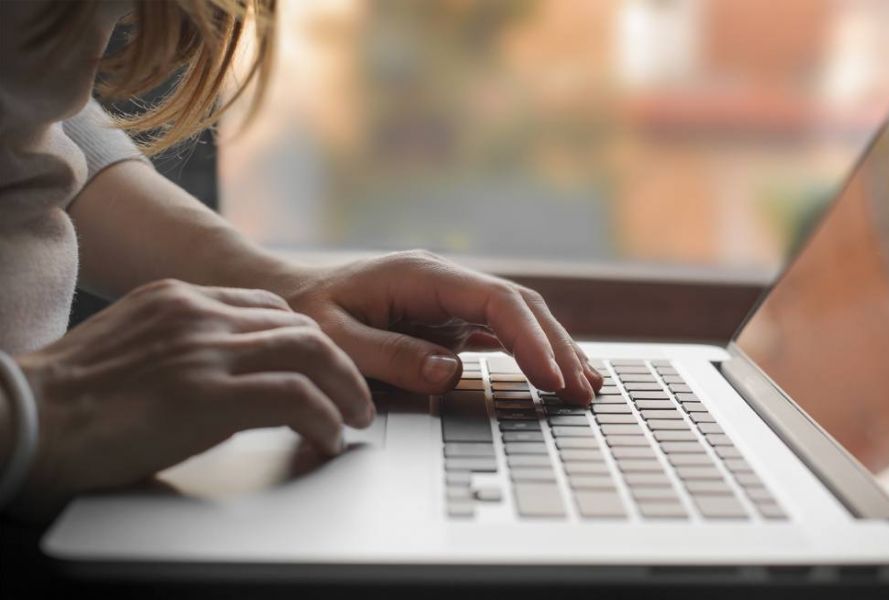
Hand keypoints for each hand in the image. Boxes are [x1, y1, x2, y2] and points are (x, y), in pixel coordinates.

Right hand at [10, 279, 371, 519]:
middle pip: (300, 326)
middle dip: (339, 363)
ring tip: (354, 418)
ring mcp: (204, 351)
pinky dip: (323, 418)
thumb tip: (216, 373)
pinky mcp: (207, 396)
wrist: (22, 419)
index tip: (323, 364)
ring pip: (310, 353)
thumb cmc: (64, 398)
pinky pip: (294, 397)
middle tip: (356, 396)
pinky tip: (326, 438)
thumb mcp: (129, 345)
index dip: (308, 338)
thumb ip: (177, 344)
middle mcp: (198, 314)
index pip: (268, 306)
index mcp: (177, 298)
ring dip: (345, 390)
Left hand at [277, 251, 602, 403]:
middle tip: (583, 392)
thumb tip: (450, 371)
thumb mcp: (333, 339)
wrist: (288, 297)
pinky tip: (557, 373)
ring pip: (519, 317)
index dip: (530, 338)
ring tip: (586, 387)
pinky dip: (534, 351)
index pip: (496, 302)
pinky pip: (503, 331)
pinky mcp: (450, 319)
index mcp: (421, 275)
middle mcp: (445, 281)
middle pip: (520, 306)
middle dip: (556, 347)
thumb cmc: (305, 316)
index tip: (551, 377)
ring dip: (554, 349)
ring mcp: (450, 299)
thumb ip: (389, 356)